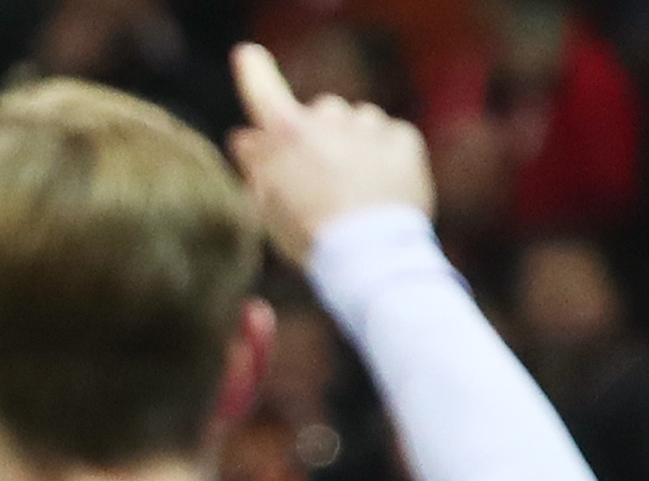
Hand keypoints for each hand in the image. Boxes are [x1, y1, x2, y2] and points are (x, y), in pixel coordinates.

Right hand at [227, 41, 434, 263]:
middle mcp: (326, 117)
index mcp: (286, 133)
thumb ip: (255, 166)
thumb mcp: (267, 208)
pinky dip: (385, 157)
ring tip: (356, 190)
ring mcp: (367, 125)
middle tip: (322, 178)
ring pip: (358, 123)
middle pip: (319, 112)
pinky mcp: (402, 138)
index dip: (252, 71)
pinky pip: (390, 137)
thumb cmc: (310, 237)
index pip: (260, 88)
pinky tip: (380, 189)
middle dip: (319, 135)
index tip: (248, 56)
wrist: (370, 255)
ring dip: (354, 145)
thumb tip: (245, 138)